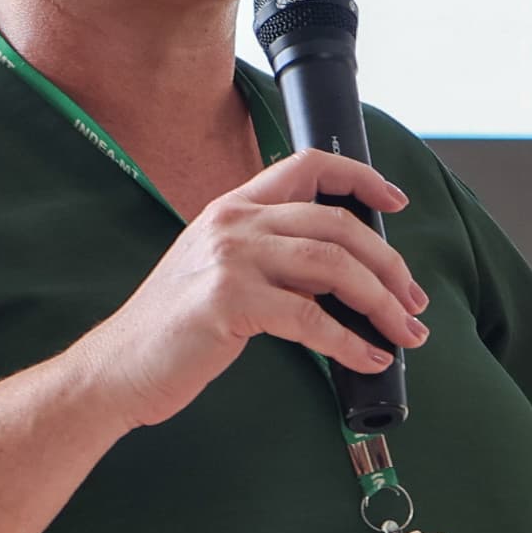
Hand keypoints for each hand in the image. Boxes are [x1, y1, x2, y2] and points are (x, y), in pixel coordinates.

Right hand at [67, 150, 430, 428]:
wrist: (119, 366)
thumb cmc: (174, 329)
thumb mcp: (220, 271)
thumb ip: (272, 258)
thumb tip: (344, 274)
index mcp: (232, 207)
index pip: (307, 166)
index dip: (360, 178)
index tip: (396, 202)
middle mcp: (233, 222)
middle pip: (336, 224)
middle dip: (388, 264)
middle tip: (413, 300)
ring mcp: (230, 259)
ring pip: (333, 266)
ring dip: (381, 302)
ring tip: (404, 331)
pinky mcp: (229, 301)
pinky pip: (310, 318)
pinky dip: (350, 342)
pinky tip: (368, 358)